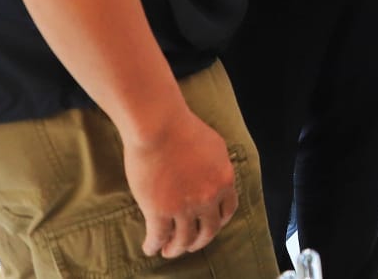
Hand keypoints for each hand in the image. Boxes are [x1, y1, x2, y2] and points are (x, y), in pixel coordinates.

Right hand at [122, 106, 237, 258]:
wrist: (159, 126)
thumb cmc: (183, 128)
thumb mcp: (214, 146)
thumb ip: (216, 166)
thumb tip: (214, 176)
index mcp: (224, 180)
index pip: (227, 210)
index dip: (218, 222)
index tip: (210, 226)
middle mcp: (208, 197)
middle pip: (208, 230)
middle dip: (198, 241)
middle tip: (190, 245)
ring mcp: (184, 207)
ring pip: (183, 239)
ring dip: (175, 249)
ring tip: (168, 251)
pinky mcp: (159, 211)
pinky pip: (158, 237)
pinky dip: (154, 246)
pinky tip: (149, 248)